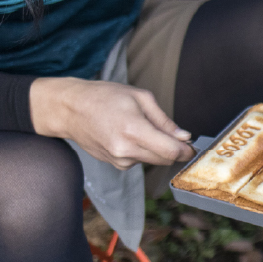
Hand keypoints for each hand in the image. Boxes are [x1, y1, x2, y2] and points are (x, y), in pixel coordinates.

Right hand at [30, 77, 194, 168]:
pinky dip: (142, 151)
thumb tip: (183, 136)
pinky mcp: (114, 164)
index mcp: (133, 130)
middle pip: (164, 160)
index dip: (185, 151)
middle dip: (174, 150)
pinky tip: (128, 135)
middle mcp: (125, 150)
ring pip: (152, 160)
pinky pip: (138, 160)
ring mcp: (118, 160)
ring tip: (140, 127)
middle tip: (174, 135)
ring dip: (156, 149)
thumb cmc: (104, 97)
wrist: (70, 109)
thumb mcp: (139, 98)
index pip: (170, 151)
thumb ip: (164, 120)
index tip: (192, 146)